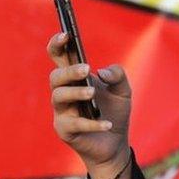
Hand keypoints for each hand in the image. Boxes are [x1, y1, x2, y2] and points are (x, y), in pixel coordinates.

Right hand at [47, 32, 131, 178]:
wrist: (115, 143)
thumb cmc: (114, 112)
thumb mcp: (123, 91)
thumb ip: (118, 76)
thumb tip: (102, 72)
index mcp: (74, 78)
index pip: (58, 56)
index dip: (57, 44)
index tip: (66, 35)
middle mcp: (63, 92)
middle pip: (56, 76)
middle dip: (70, 72)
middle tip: (87, 69)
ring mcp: (62, 112)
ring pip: (59, 97)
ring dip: (76, 93)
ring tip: (93, 93)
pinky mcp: (65, 131)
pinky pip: (74, 125)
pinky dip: (92, 124)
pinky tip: (107, 123)